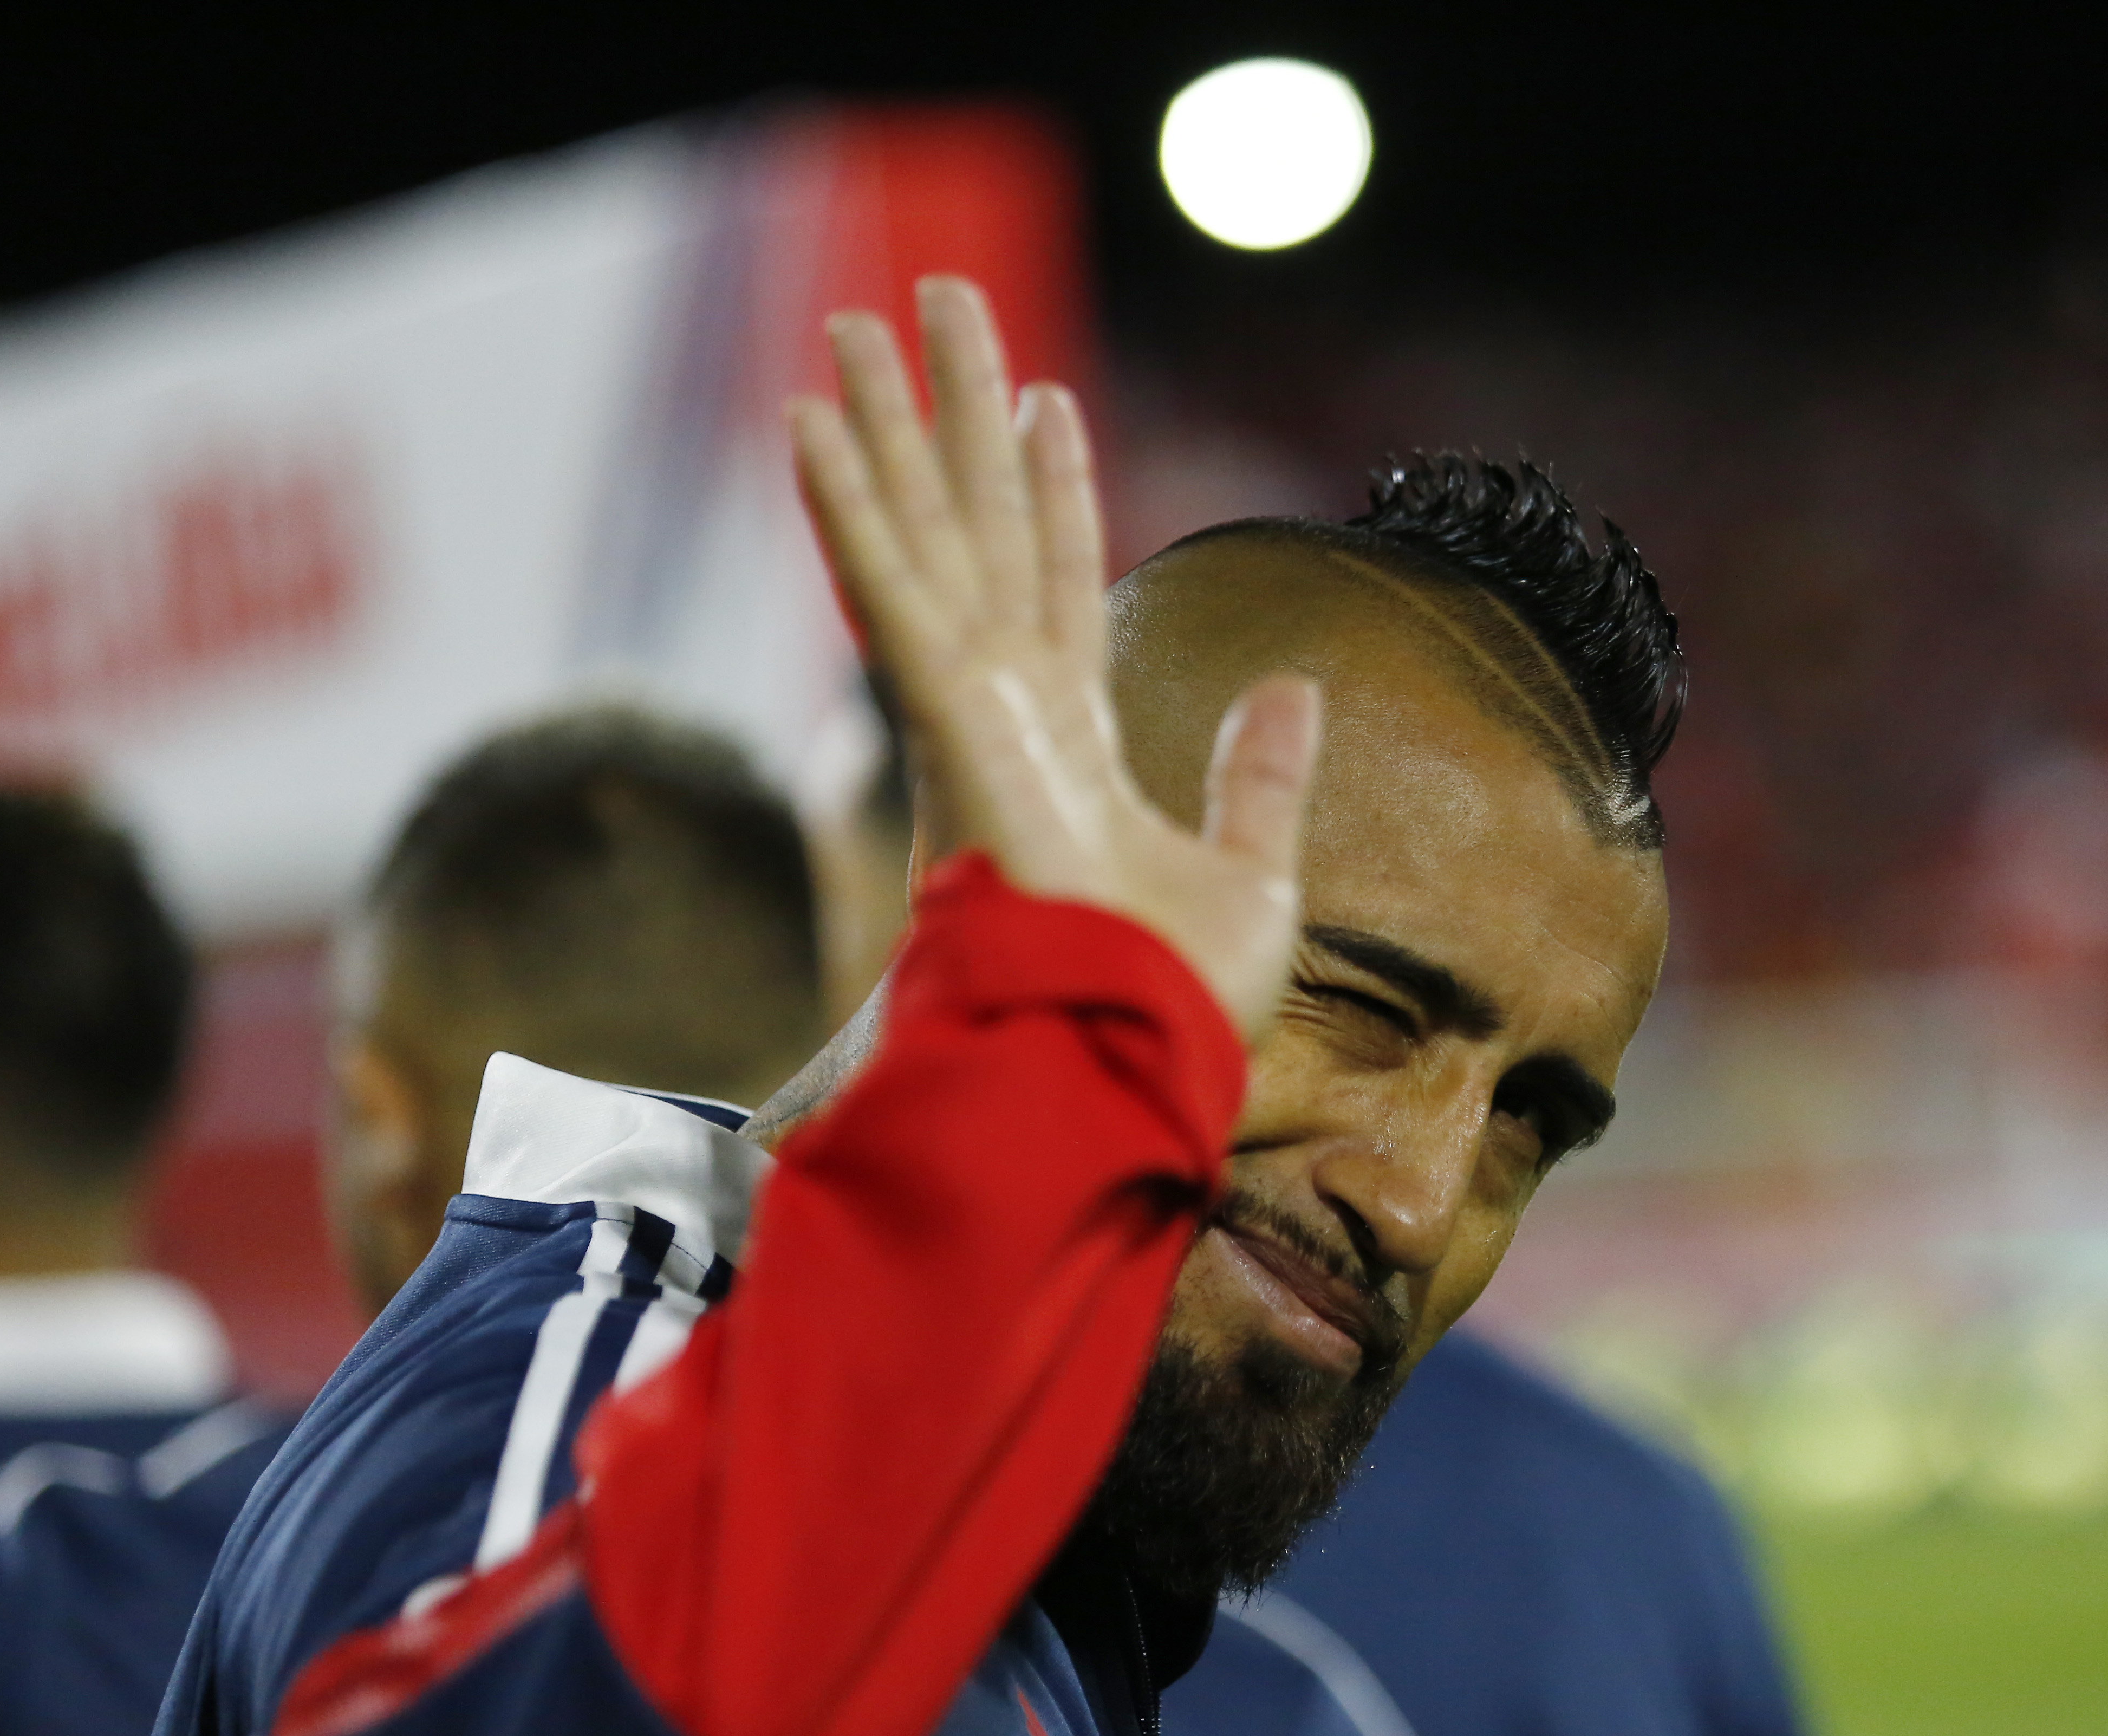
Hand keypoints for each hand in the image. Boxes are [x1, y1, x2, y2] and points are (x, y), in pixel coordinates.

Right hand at [789, 277, 1318, 1040]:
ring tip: (863, 317)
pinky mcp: (946, 729)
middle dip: (954, 417)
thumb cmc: (1178, 1001)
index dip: (1053, 490)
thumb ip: (1262, 777)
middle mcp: (1009, 715)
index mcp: (1071, 745)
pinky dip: (853, 504)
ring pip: (928, 533)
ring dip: (890, 424)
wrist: (1138, 1060)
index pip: (1058, 584)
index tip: (1047, 402)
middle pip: (982, 529)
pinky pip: (890, 593)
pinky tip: (814, 419)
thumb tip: (1294, 688)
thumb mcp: (1255, 869)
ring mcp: (971, 716)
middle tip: (938, 303)